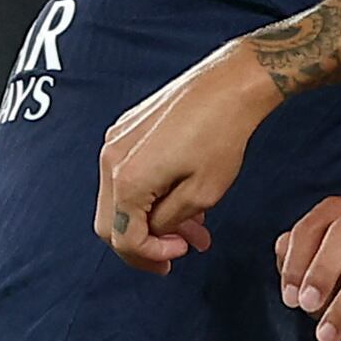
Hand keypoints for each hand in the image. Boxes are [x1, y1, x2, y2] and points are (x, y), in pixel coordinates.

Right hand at [95, 42, 279, 272]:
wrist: (229, 86)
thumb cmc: (221, 135)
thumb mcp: (202, 194)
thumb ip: (169, 222)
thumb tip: (155, 231)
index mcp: (126, 180)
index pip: (124, 239)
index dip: (151, 255)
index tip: (179, 253)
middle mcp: (111, 159)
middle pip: (111, 223)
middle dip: (144, 243)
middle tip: (175, 252)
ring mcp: (115, 141)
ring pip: (119, 199)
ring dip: (150, 219)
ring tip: (191, 227)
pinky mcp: (126, 129)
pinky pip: (126, 174)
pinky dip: (148, 194)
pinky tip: (180, 196)